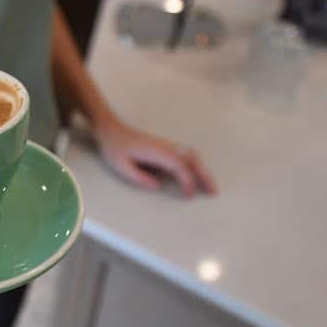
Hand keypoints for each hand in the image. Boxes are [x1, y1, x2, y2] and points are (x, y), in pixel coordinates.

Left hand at [94, 119, 216, 197]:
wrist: (111, 130)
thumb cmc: (115, 148)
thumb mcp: (121, 166)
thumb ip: (139, 177)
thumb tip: (157, 186)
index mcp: (157, 151)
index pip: (179, 166)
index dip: (187, 181)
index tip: (188, 196)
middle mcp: (166, 147)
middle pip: (192, 159)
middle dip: (204, 175)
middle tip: (214, 192)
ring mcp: (167, 145)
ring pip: (192, 155)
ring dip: (203, 170)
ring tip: (210, 186)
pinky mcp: (165, 147)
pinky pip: (186, 155)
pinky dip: (196, 165)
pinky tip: (198, 176)